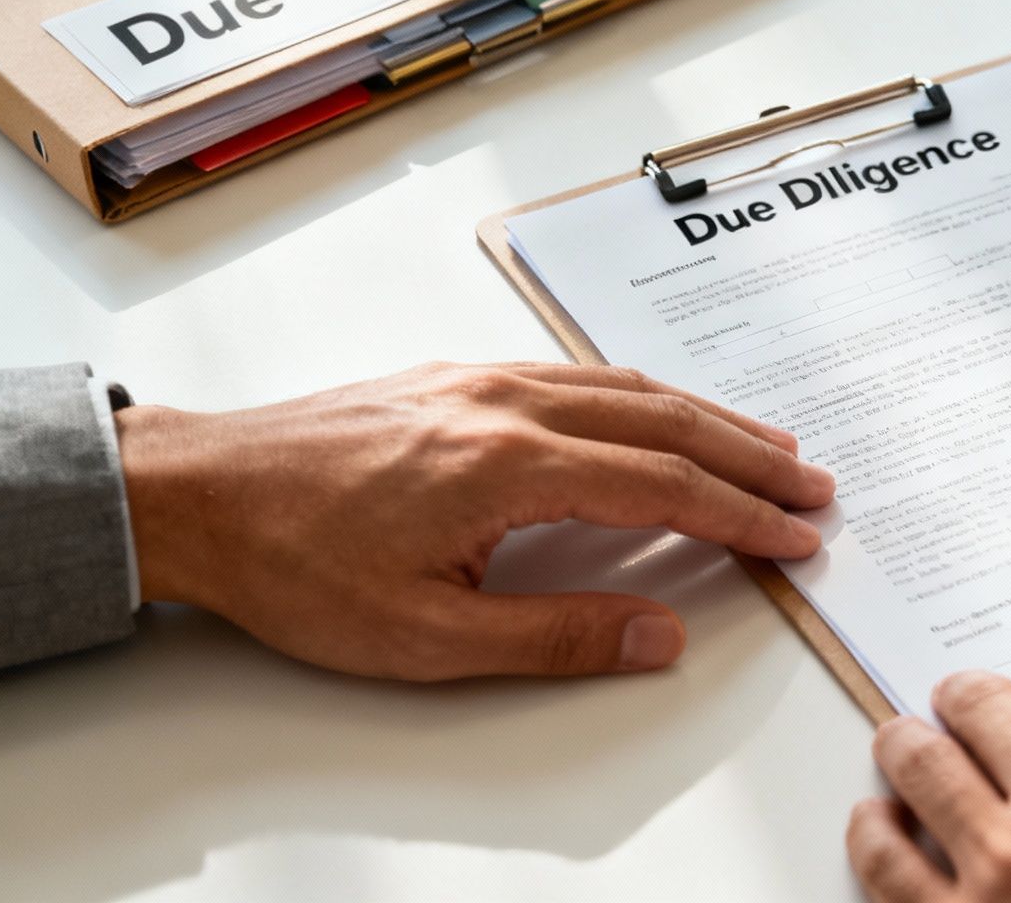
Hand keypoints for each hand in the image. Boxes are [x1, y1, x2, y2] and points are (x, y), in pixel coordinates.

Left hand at [116, 362, 834, 679]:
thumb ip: (554, 635)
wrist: (195, 493)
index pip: (661, 485)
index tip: (793, 538)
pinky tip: (663, 411)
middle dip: (751, 455)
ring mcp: (483, 379)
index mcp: (507, 464)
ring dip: (709, 417)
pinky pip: (581, 373)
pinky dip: (647, 394)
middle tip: (814, 486)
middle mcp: (507, 403)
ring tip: (767, 446)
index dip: (740, 515)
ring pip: (628, 387)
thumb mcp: (425, 637)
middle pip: (665, 420)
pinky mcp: (458, 375)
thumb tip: (658, 636)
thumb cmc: (293, 564)